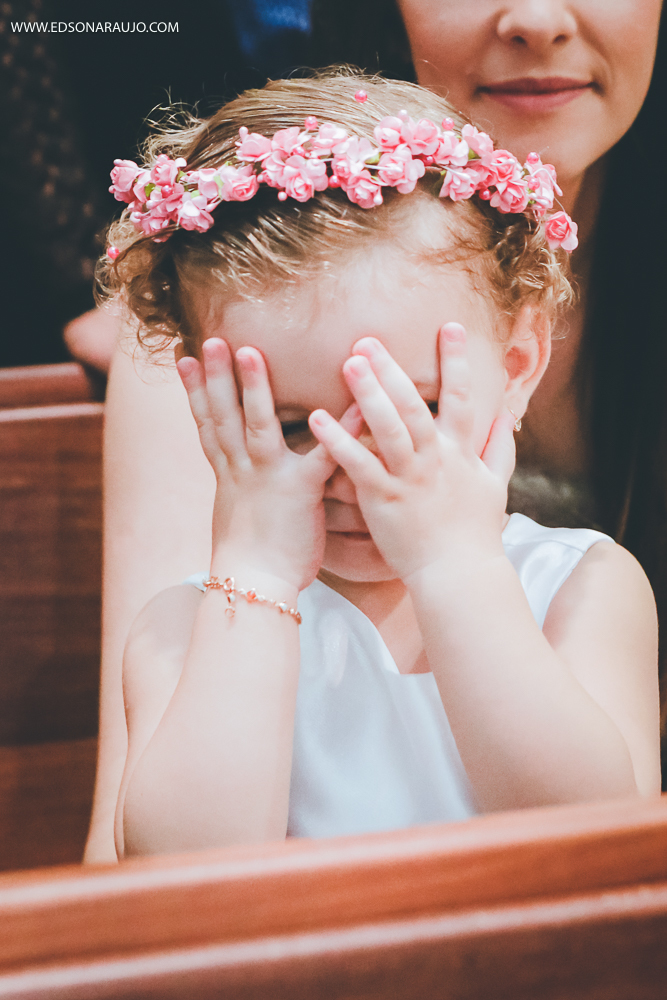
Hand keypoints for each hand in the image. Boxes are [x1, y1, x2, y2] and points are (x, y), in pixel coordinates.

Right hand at [177, 338, 355, 590]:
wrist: (253, 588)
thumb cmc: (251, 558)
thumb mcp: (237, 513)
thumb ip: (241, 484)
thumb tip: (239, 472)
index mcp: (228, 474)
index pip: (207, 424)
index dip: (193, 390)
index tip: (183, 357)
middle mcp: (241, 470)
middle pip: (223, 416)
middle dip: (215, 376)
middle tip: (210, 340)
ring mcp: (267, 478)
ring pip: (255, 425)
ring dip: (251, 387)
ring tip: (247, 351)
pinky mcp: (299, 490)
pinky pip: (321, 454)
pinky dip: (338, 430)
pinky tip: (352, 406)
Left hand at [308, 325, 514, 581]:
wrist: (459, 575)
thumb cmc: (475, 533)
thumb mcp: (495, 487)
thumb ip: (500, 449)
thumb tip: (507, 416)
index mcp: (460, 452)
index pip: (462, 398)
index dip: (457, 361)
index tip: (449, 326)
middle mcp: (435, 459)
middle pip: (414, 405)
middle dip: (392, 369)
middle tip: (367, 340)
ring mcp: (409, 478)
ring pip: (388, 427)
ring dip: (368, 393)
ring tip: (349, 363)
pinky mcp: (384, 499)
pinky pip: (358, 464)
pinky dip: (338, 440)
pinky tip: (318, 418)